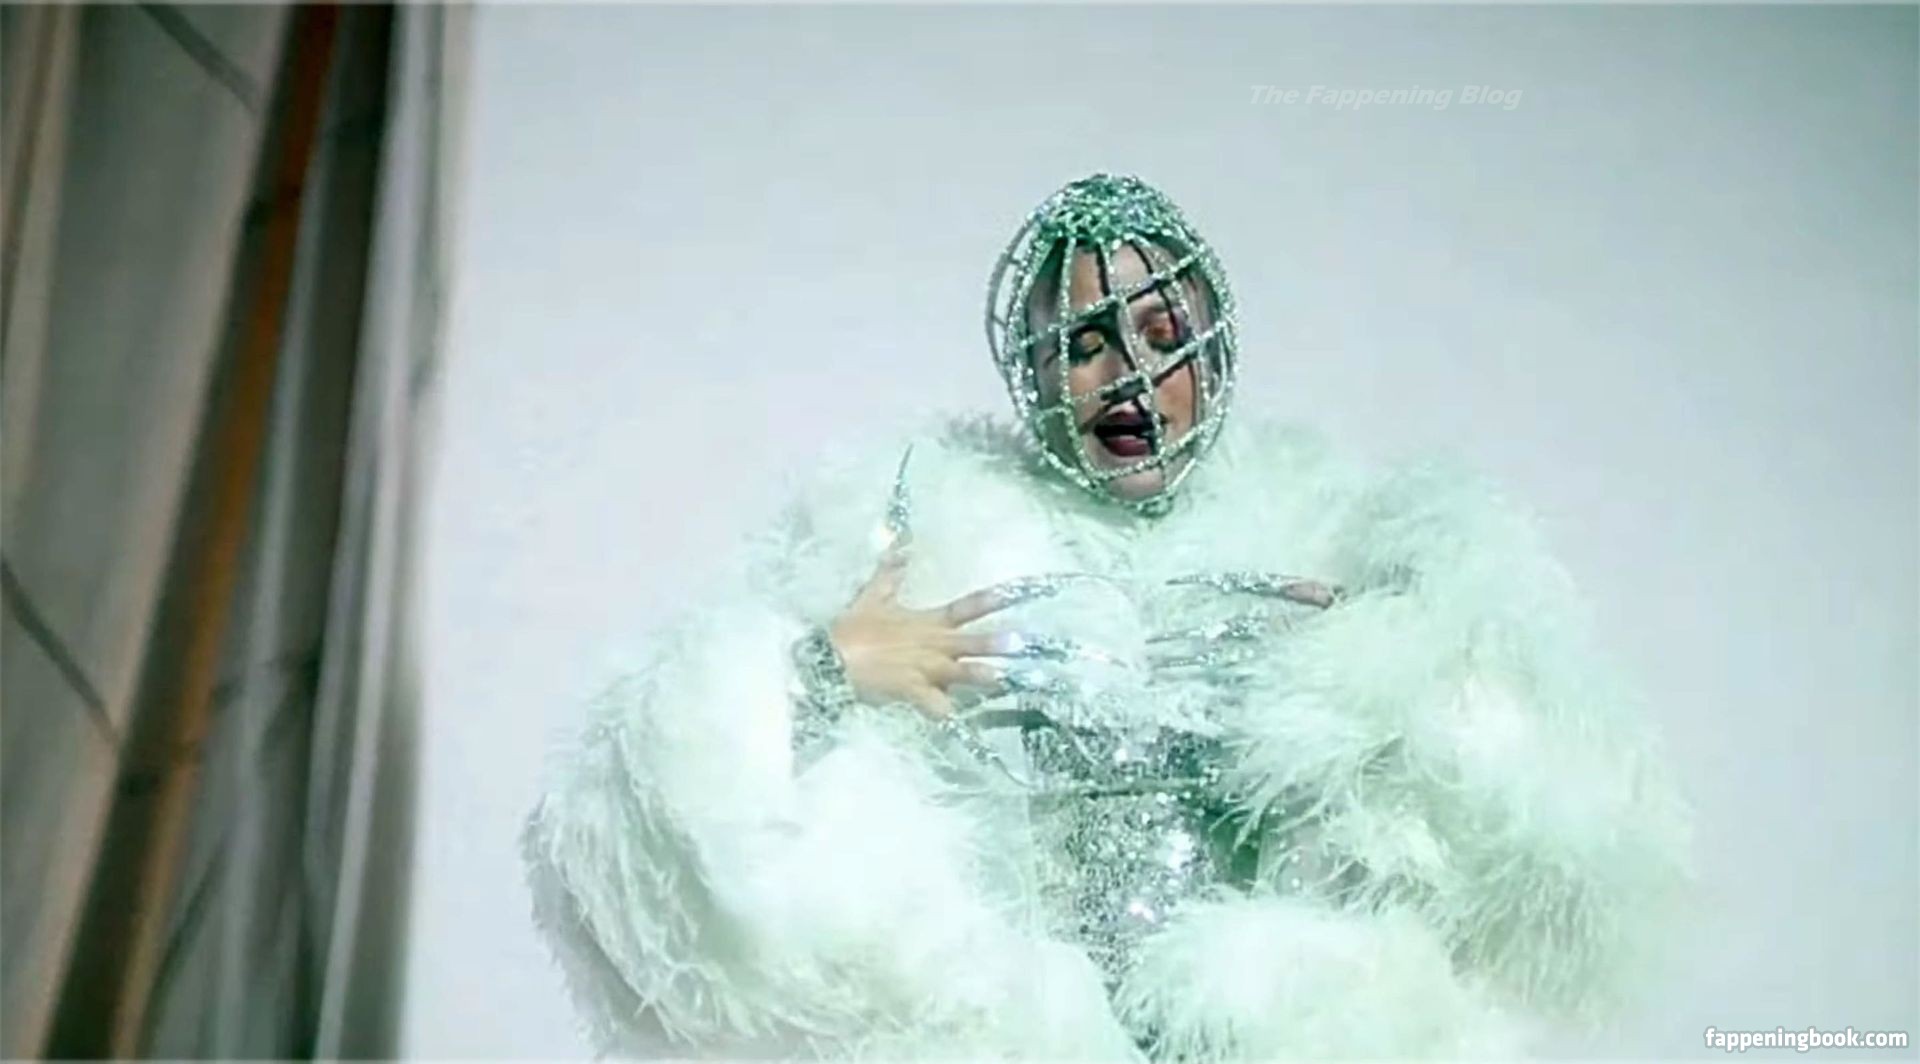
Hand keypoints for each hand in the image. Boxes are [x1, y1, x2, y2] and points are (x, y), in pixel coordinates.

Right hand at [829, 544, 1020, 718]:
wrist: (831, 657)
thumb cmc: (854, 628)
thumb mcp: (872, 596)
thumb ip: (890, 574)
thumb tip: (900, 547)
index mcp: (927, 623)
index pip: (964, 609)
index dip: (990, 600)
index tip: (1014, 593)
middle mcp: (933, 645)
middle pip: (971, 643)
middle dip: (996, 643)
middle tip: (1022, 642)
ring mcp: (924, 669)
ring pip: (960, 673)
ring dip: (981, 676)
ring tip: (1002, 679)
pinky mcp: (912, 690)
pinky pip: (934, 706)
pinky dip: (944, 714)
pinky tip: (954, 721)